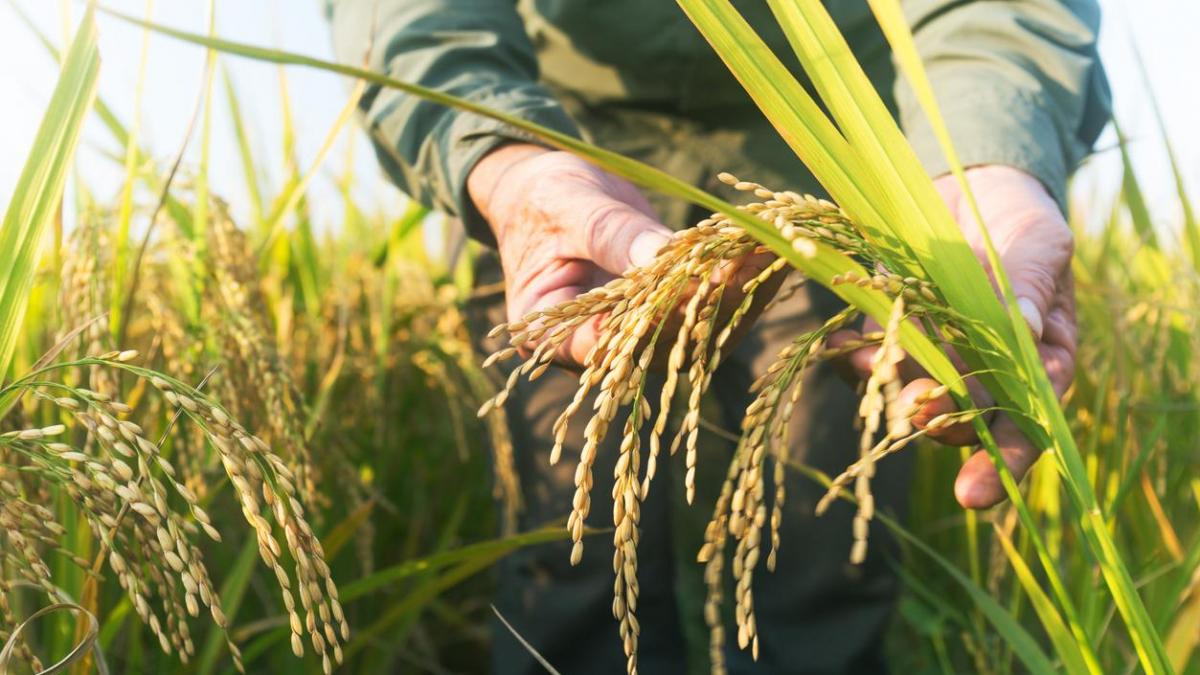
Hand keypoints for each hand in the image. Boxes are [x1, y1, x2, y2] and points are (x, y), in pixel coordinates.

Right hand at [467, 144, 779, 367]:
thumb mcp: (568, 207)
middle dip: (712, 301)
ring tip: (776, 249)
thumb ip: (611, 235)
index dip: (656, 319)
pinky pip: (707, 309)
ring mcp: (637, 338)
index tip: (700, 283)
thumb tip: (663, 256)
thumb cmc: (542, 198)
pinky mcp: (667, 316)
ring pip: (696, 333)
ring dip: (739, 293)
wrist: (546, 192)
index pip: (608, 344)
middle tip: (755, 260)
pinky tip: (769, 248)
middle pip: (662, 343)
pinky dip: (739, 279)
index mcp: (553, 335)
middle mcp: (599, 351)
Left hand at [832, 165, 1075, 508]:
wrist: (971, 184)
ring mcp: (933, 354)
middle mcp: (984, 371)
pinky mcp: (889, 330)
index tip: (973, 494)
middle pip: (965, 417)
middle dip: (941, 422)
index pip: (1028, 423)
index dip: (1004, 461)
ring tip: (874, 376)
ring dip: (892, 393)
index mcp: (1037, 362)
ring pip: (913, 392)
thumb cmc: (1022, 220)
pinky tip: (848, 353)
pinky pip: (870, 359)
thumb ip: (1032, 283)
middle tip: (918, 412)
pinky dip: (858, 360)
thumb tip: (1021, 323)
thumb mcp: (1040, 244)